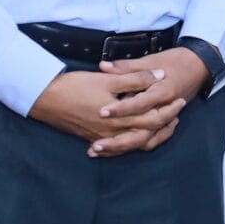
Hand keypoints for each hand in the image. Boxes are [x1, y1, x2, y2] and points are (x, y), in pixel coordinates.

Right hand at [29, 64, 185, 156]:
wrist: (44, 99)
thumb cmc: (75, 87)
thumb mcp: (108, 79)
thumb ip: (136, 79)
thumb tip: (160, 76)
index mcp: (120, 118)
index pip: (154, 119)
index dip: (170, 110)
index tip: (180, 100)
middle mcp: (114, 133)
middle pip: (147, 134)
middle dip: (165, 124)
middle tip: (177, 113)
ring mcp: (103, 138)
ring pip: (134, 144)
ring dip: (151, 135)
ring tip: (162, 125)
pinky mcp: (93, 139)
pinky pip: (118, 147)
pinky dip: (131, 143)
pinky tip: (136, 138)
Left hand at [88, 46, 210, 155]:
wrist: (198, 68)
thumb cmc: (175, 62)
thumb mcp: (150, 61)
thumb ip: (126, 67)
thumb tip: (103, 66)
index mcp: (162, 92)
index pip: (140, 104)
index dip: (121, 109)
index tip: (102, 112)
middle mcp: (164, 110)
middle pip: (143, 132)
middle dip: (118, 141)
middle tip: (96, 145)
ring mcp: (165, 119)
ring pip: (146, 141)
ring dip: (123, 148)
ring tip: (98, 150)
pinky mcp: (163, 124)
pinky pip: (149, 140)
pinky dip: (132, 146)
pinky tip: (113, 150)